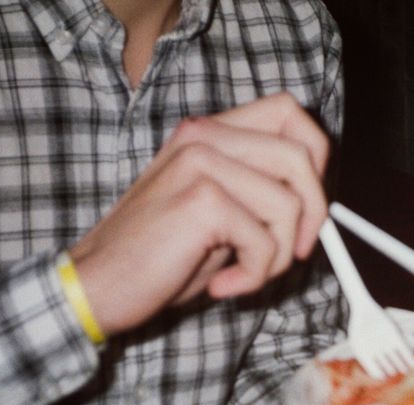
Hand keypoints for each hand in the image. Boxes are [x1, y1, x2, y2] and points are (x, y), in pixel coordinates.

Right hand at [66, 92, 330, 336]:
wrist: (97, 284)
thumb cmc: (155, 256)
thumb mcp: (215, 212)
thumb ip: (257, 191)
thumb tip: (316, 202)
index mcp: (207, 132)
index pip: (288, 111)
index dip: (314, 155)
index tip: (306, 202)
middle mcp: (204, 136)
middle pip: (300, 156)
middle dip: (310, 214)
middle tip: (289, 253)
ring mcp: (201, 163)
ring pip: (288, 204)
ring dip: (277, 255)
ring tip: (243, 273)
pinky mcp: (202, 200)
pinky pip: (265, 242)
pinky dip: (255, 276)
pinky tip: (223, 285)